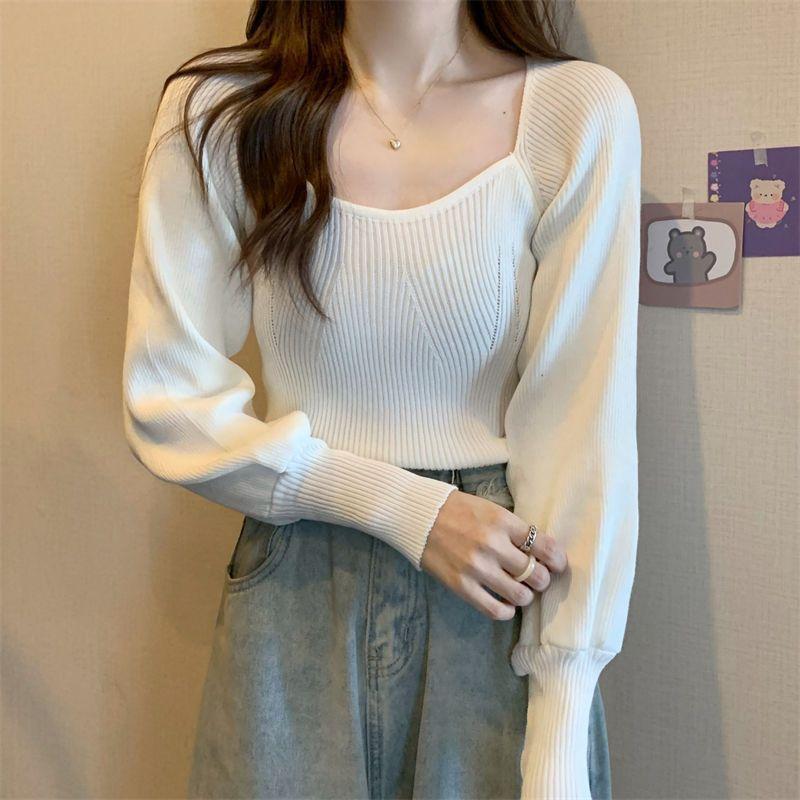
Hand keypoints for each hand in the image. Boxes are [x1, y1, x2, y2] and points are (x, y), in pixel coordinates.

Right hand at [420, 489, 567, 619]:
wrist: (420, 516)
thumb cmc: (459, 511)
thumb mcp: (491, 510)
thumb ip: (515, 530)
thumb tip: (543, 553)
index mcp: (502, 522)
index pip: (545, 547)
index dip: (558, 560)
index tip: (557, 564)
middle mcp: (492, 545)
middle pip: (536, 575)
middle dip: (542, 579)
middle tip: (536, 578)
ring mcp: (476, 567)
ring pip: (520, 596)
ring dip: (526, 596)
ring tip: (520, 590)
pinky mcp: (461, 586)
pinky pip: (495, 610)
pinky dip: (507, 611)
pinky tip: (506, 604)